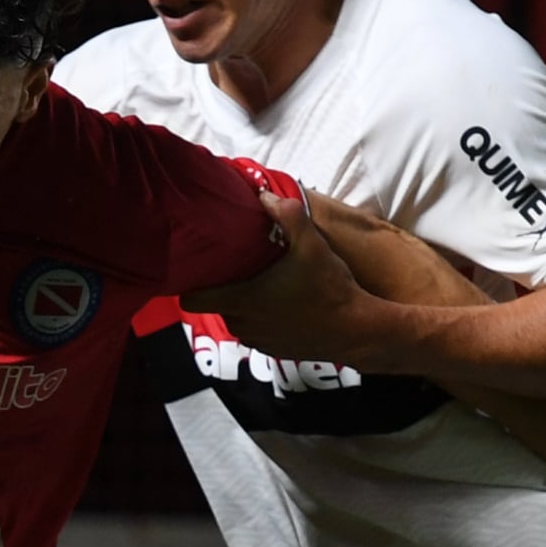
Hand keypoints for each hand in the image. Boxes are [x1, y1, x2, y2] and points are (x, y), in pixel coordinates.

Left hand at [188, 184, 368, 353]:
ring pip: (235, 319)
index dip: (188, 284)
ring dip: (241, 304)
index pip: (191, 300)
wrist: (357, 329)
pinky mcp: (272, 350)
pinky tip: (278, 303)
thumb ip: (288, 215)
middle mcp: (243, 324)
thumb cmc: (330, 287)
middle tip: (235, 267)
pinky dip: (259, 319)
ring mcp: (257, 340)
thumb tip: (264, 196)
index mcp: (242, 300)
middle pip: (215, 305)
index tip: (196, 268)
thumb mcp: (311, 244)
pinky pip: (254, 331)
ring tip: (257, 283)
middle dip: (221, 288)